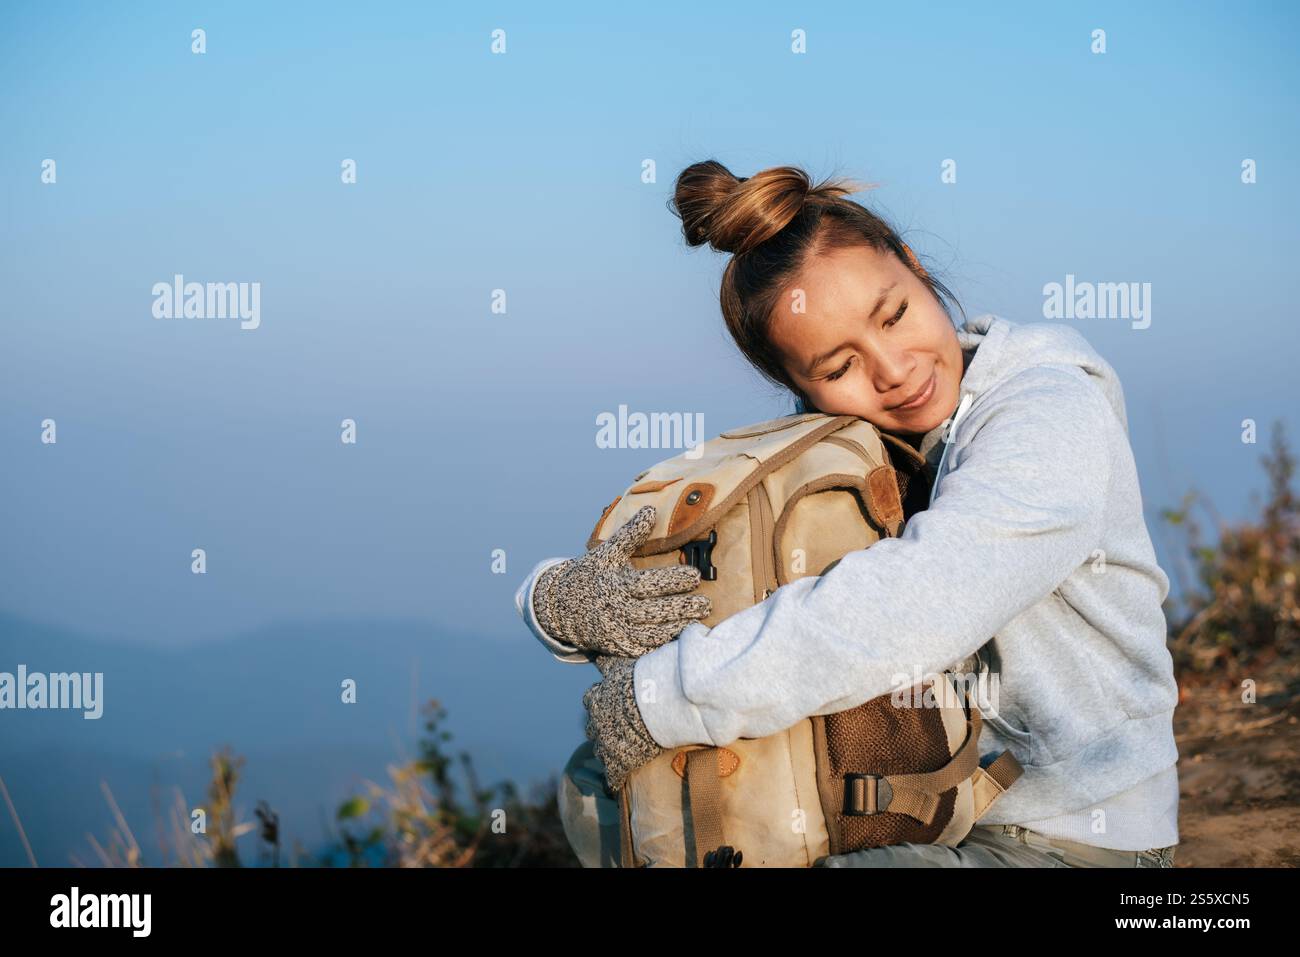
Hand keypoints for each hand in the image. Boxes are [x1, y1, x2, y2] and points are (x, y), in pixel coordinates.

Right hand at [532, 504, 711, 658]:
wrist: (558, 607)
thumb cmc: (588, 574)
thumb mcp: (606, 552)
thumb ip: (630, 534)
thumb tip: (651, 510)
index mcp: (615, 584)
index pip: (649, 584)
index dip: (673, 581)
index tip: (695, 576)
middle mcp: (617, 610)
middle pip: (655, 611)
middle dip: (682, 608)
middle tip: (706, 604)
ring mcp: (617, 631)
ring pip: (652, 633)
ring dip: (677, 628)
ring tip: (699, 621)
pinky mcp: (617, 647)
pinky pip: (644, 649)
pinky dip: (662, 645)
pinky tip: (680, 639)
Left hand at [582, 655, 662, 791]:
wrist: (655, 703)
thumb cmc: (640, 680)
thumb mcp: (620, 665)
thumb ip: (606, 661)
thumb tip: (595, 653)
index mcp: (596, 698)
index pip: (591, 700)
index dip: (600, 703)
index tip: (608, 704)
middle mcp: (597, 721)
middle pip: (593, 728)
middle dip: (602, 728)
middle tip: (615, 730)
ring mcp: (606, 744)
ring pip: (600, 752)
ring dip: (607, 752)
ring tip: (618, 753)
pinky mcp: (618, 762)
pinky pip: (612, 775)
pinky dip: (614, 779)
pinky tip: (616, 783)